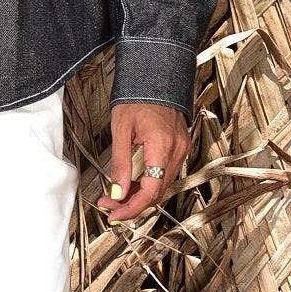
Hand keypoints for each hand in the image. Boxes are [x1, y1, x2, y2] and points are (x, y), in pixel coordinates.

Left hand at [99, 101, 189, 222]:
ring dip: (140, 196)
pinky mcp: (179, 148)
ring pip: (162, 186)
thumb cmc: (137, 97)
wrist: (155, 78)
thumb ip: (120, 163)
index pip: (151, 190)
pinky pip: (165, 174)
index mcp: (163, 145)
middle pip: (158, 192)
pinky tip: (132, 185)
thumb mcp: (121, 129)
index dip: (132, 207)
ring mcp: (181, 149)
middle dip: (132, 204)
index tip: (115, 214)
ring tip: (116, 196)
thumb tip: (118, 191)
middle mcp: (177, 150)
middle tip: (109, 205)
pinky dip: (149, 184)